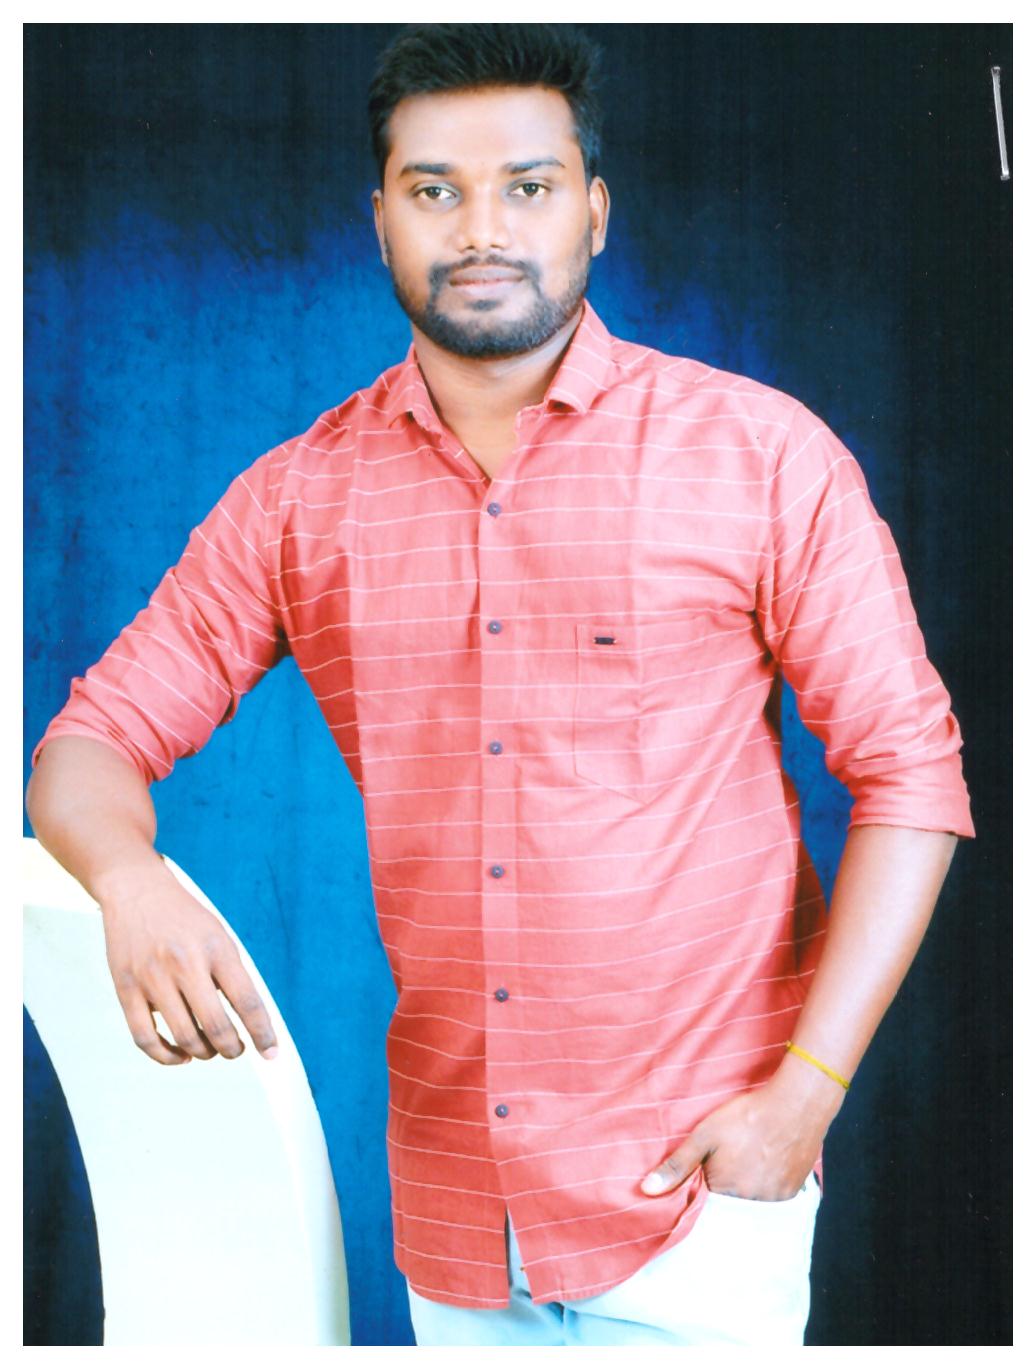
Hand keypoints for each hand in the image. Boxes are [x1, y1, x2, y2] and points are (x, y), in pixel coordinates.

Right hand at [98, 855, 278, 1066]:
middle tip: (236, 1050)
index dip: (263, 1033)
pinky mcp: (126, 988)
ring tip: (209, 1050)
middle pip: (216, 1026)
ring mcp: (153, 977)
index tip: (272, 1054)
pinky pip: (145, 1038)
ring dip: (203, 1053)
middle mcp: (186, 963)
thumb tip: (247, 1024)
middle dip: (232, 1049)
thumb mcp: (219, 937)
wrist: (137, 890)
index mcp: (217, 949)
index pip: (247, 1001)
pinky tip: (180, 1055)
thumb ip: (231, 976)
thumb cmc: (186, 920)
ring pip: (184, 1037)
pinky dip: (166, 1056)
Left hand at [640, 1066, 842, 1200]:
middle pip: (729, 1203)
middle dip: (725, 1187)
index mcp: (724, 1192)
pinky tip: (765, 1162)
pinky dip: (766, 1185)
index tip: (707, 1168)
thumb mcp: (704, 1136)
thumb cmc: (745, 1118)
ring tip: (748, 1158)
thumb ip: (676, 1165)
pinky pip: (773, 1199)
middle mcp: (750, 1204)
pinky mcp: (792, 1193)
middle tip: (731, 1158)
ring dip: (746, 1187)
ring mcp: (774, 1200)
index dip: (703, 1185)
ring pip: (751, 1201)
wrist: (794, 1106)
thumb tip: (646, 1191)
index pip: (706, 1204)